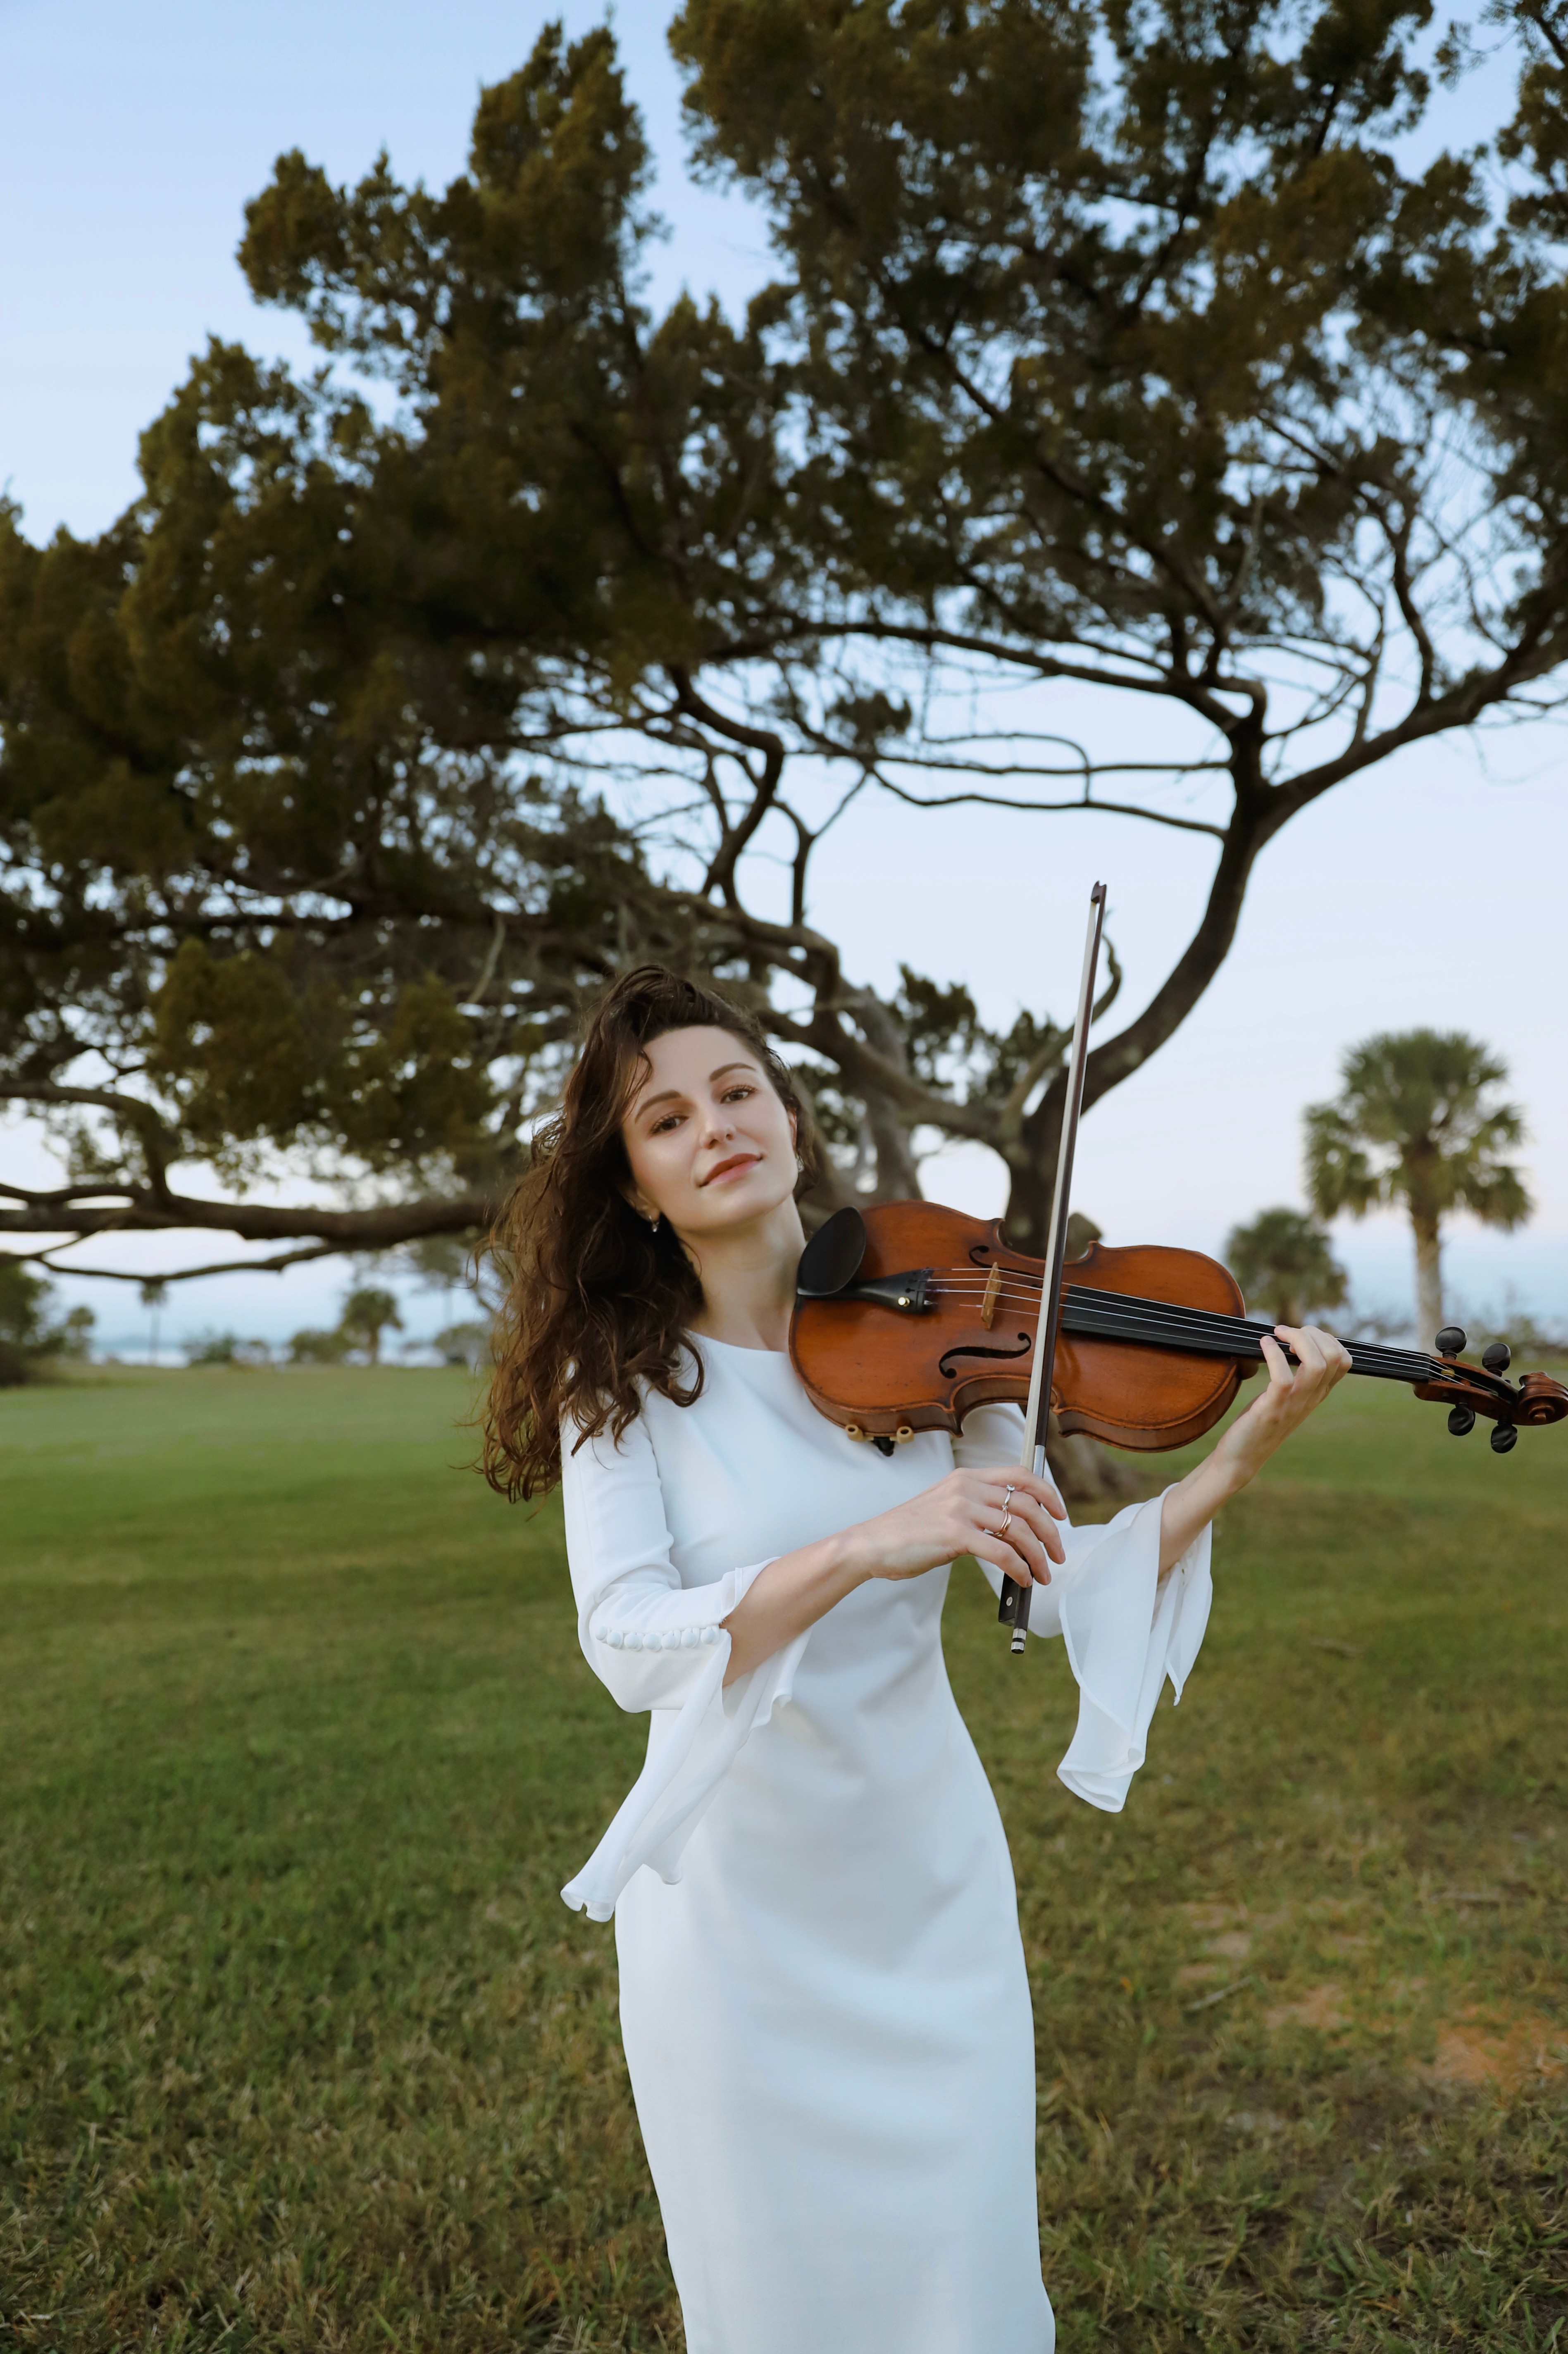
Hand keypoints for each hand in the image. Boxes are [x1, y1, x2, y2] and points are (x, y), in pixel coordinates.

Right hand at [841, 1465, 1065, 1590]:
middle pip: (1028, 1504)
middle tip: (1057, 1555)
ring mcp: (960, 1508)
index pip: (1021, 1474)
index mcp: (966, 1477)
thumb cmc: (908, 1531)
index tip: (1061, 1514)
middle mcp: (966, 1487)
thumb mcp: (945, 1506)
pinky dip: (1019, 1568)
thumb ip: (976, 1508)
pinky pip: (1002, 1552)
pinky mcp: (954, 1534)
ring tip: (1042, 1575)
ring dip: (1039, 1556)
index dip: (1048, 1493)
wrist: (872, 1543)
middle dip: (1051, 1533)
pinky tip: (1022, 1579)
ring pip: (1020, 1530)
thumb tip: (1013, 1529)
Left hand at [1212, 1323, 1352, 1487]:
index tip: (1303, 1334)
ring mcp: (1294, 1404)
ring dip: (1298, 1340)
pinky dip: (1273, 1353)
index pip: (1344, 1360)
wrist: (1243, 1456)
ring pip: (1316, 1364)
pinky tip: (1263, 1344)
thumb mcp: (1287, 1397)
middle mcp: (1311, 1398)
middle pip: (1334, 1356)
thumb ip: (1297, 1376)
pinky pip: (1283, 1376)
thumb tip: (1292, 1343)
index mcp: (1317, 1393)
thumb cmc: (1260, 1421)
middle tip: (1287, 1332)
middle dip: (1312, 1333)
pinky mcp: (1272, 1409)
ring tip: (1278, 1334)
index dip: (1327, 1338)